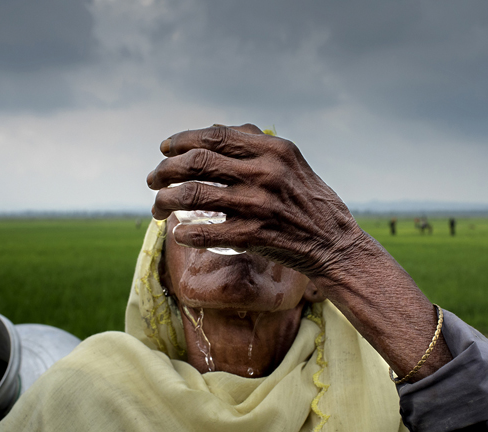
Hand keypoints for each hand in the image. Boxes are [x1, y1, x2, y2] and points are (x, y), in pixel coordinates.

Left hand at [148, 124, 364, 280]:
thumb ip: (256, 145)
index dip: (181, 140)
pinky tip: (179, 234)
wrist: (335, 244)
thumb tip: (214, 131)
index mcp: (273, 150)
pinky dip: (185, 233)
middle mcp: (265, 173)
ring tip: (157, 208)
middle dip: (164, 171)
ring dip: (165, 202)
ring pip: (193, 196)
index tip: (164, 149)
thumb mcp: (291, 163)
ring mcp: (259, 205)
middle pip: (196, 163)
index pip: (214, 136)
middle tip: (152, 180)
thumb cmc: (309, 202)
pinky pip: (206, 232)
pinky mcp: (254, 236)